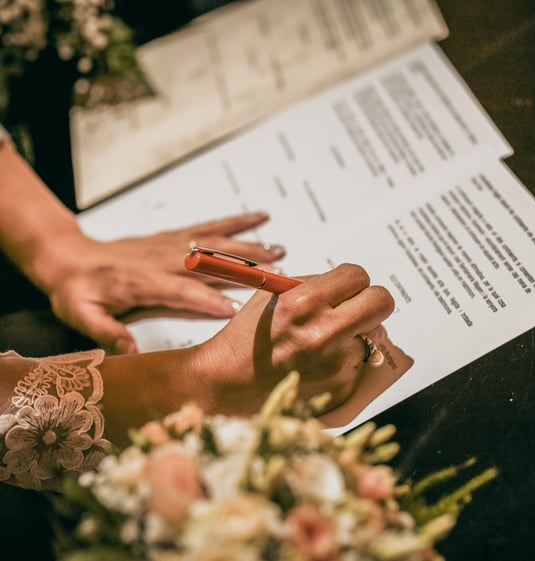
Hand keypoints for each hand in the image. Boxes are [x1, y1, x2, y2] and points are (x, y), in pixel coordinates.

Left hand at [47, 213, 283, 353]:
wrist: (68, 256)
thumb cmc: (77, 289)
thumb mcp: (81, 314)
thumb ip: (107, 332)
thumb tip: (131, 352)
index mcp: (144, 281)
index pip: (185, 291)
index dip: (210, 300)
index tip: (238, 310)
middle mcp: (164, 259)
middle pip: (211, 263)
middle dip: (245, 269)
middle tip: (277, 275)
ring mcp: (172, 245)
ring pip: (217, 243)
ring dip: (249, 246)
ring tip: (279, 250)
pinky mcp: (175, 237)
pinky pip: (210, 227)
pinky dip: (236, 221)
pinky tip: (259, 217)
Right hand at [196, 263, 394, 410]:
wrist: (230, 383)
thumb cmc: (249, 337)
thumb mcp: (274, 295)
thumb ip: (316, 286)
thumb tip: (350, 285)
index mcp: (304, 301)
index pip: (358, 276)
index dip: (354, 281)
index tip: (347, 288)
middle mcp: (325, 331)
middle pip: (381, 302)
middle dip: (372, 301)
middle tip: (359, 307)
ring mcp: (337, 362)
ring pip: (376, 334)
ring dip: (360, 333)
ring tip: (328, 340)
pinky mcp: (342, 385)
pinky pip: (361, 361)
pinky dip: (348, 358)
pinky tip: (321, 362)